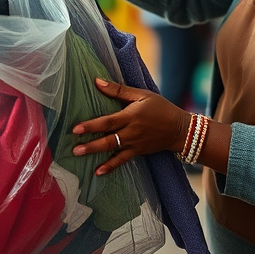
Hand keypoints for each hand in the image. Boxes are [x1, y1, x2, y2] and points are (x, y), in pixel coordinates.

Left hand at [71, 77, 189, 175]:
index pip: (108, 121)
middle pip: (108, 139)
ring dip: (95, 153)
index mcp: (131, 116)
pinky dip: (111, 166)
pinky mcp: (138, 151)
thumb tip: (97, 81)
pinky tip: (98, 172)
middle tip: (74, 148)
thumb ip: (118, 90)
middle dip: (90, 144)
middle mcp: (132, 132)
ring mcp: (135, 143)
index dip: (92, 125)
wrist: (180, 129)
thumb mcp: (141, 94)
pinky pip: (123, 160)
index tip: (76, 128)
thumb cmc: (160, 107)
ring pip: (113, 150)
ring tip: (79, 155)